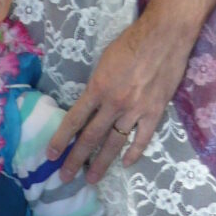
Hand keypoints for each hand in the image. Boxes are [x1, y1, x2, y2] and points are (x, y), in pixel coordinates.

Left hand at [47, 6, 196, 184]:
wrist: (164, 36)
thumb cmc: (132, 42)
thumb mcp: (104, 60)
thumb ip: (97, 84)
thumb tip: (91, 102)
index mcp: (98, 87)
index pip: (74, 119)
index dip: (61, 139)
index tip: (51, 155)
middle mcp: (114, 103)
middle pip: (91, 137)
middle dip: (76, 159)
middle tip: (65, 177)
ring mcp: (136, 110)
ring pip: (115, 143)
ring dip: (101, 163)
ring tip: (91, 179)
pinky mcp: (155, 112)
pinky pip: (142, 139)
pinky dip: (134, 153)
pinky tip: (126, 163)